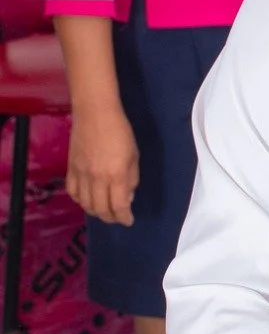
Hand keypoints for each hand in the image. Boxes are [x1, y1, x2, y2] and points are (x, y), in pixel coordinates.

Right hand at [67, 103, 138, 224]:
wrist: (95, 113)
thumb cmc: (120, 132)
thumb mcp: (134, 156)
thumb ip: (131, 179)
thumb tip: (126, 198)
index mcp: (116, 175)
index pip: (118, 206)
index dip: (124, 217)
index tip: (129, 220)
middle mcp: (97, 178)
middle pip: (100, 209)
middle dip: (110, 218)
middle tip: (117, 217)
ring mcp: (81, 174)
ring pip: (85, 203)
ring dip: (95, 211)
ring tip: (104, 211)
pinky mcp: (70, 168)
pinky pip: (72, 192)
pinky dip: (80, 200)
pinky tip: (87, 199)